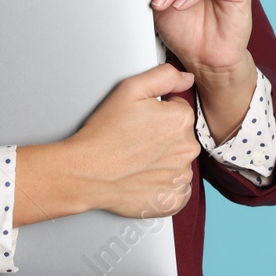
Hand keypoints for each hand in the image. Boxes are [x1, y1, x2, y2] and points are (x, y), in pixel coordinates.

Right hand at [66, 63, 198, 218]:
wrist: (87, 171)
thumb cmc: (105, 133)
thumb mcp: (130, 88)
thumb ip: (164, 76)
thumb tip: (187, 78)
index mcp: (181, 120)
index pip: (179, 110)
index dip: (159, 113)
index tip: (141, 121)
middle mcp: (188, 149)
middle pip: (182, 136)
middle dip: (163, 136)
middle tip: (136, 140)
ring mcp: (181, 177)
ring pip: (179, 162)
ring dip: (164, 161)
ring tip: (137, 160)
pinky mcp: (173, 200)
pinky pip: (178, 189)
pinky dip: (165, 185)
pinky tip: (145, 178)